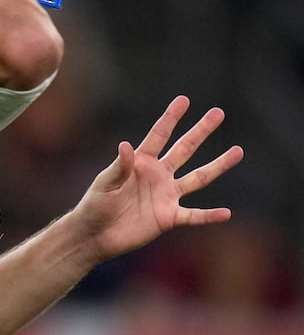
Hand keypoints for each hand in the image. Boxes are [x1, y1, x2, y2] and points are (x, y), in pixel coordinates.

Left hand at [70, 96, 242, 264]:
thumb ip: (119, 167)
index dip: (171, 118)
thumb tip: (126, 145)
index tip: (184, 100)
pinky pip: (194, 215)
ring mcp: (166, 195)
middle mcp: (158, 175)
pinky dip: (209, 216)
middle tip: (218, 113)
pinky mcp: (169, 217)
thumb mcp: (105, 184)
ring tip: (238, 151)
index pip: (159, 135)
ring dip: (218, 165)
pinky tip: (226, 213)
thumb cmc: (95, 205)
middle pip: (184, 149)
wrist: (95, 234)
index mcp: (140, 162)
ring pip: (198, 178)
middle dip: (201, 131)